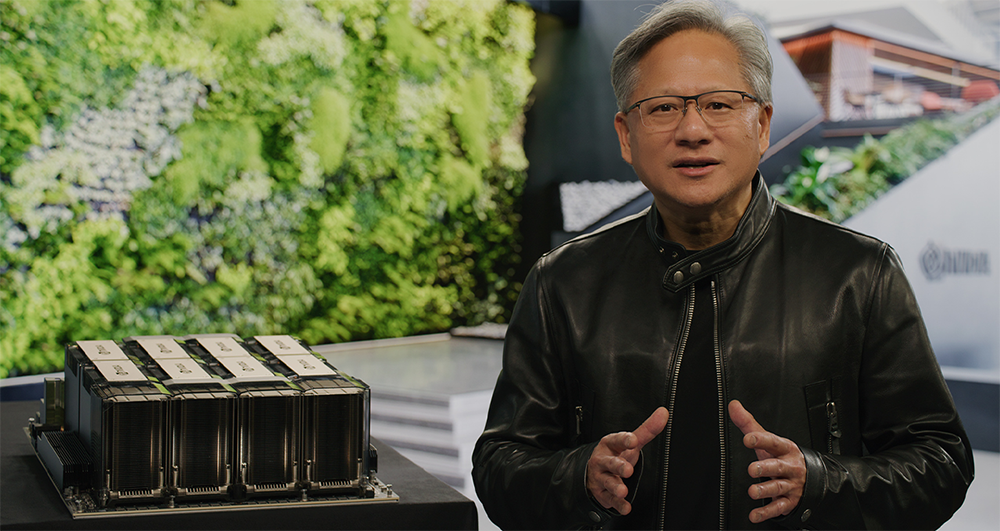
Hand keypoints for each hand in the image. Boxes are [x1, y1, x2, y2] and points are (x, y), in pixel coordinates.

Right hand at [586, 407, 668, 514]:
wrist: (593, 471)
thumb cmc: (615, 454)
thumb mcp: (629, 441)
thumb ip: (647, 429)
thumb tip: (664, 413)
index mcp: (610, 444)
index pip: (616, 440)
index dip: (624, 440)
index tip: (633, 440)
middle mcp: (603, 460)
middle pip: (610, 462)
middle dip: (618, 466)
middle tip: (628, 469)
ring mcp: (601, 477)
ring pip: (608, 482)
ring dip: (615, 486)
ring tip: (623, 490)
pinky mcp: (602, 493)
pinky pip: (609, 499)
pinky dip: (617, 504)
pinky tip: (625, 507)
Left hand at [729, 400, 805, 523]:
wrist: (811, 477)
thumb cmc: (783, 457)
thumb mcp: (769, 441)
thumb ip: (749, 424)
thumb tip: (733, 406)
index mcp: (785, 449)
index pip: (773, 442)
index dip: (761, 439)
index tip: (748, 438)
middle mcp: (789, 466)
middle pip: (778, 466)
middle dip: (766, 468)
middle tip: (752, 469)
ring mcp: (791, 484)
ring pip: (778, 487)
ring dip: (765, 490)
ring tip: (753, 491)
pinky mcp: (790, 501)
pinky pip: (778, 507)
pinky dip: (766, 513)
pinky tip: (755, 515)